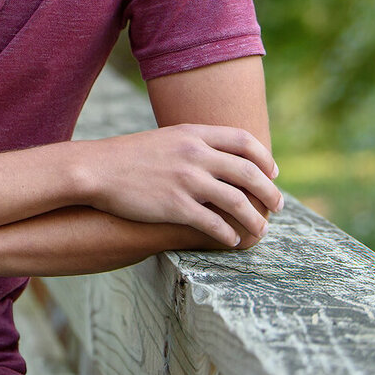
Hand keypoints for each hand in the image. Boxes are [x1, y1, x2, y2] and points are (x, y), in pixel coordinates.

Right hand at [82, 125, 282, 246]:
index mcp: (194, 134)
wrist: (97, 169)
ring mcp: (186, 180)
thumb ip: (194, 145)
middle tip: (278, 207)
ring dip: (254, 219)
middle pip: (248, 173)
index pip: (244, 141)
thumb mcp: (166, 139)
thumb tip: (220, 158)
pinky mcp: (175, 206)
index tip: (273, 173)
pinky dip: (227, 234)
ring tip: (260, 231)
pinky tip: (231, 240)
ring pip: (237, 202)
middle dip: (270, 192)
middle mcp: (195, 154)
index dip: (264, 158)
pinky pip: (213, 223)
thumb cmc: (129, 157)